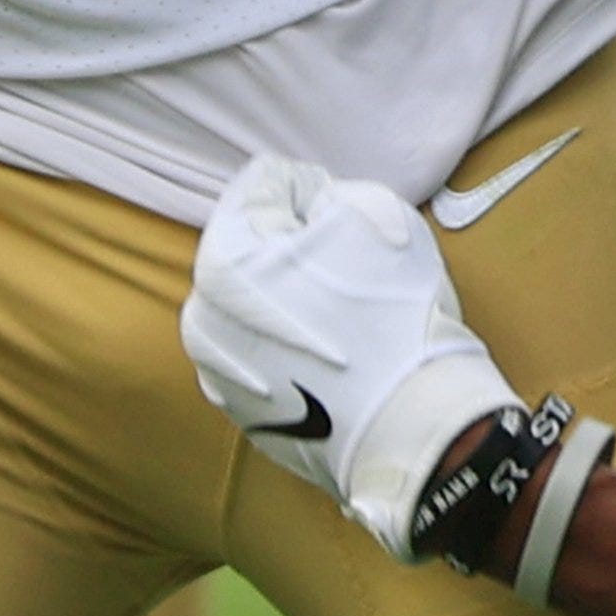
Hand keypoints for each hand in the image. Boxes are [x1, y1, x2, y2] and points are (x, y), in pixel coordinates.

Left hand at [184, 155, 523, 556]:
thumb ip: (323, 192)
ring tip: (345, 325)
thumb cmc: (395, 314)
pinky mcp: (242, 415)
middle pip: (251, 250)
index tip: (349, 226)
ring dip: (288, 303)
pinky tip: (336, 364)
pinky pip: (263, 358)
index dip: (316, 195)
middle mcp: (202, 319)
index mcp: (223, 261)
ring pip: (253, 307)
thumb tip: (306, 203)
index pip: (265, 187)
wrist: (413, 428)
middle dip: (292, 250)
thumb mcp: (373, 212)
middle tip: (350, 276)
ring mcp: (217, 375)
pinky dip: (290, 352)